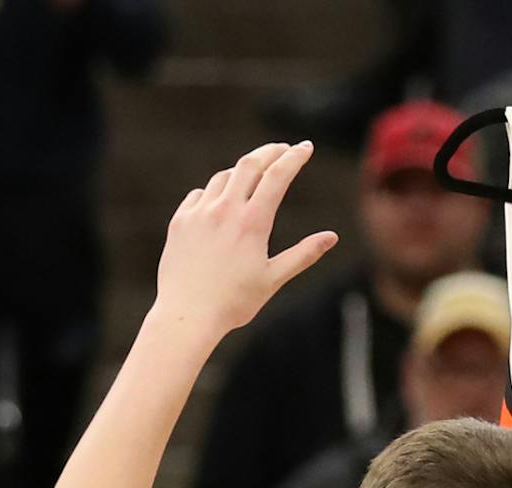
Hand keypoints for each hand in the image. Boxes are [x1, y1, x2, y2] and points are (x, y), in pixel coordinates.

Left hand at [155, 141, 337, 339]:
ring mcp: (199, 214)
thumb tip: (332, 237)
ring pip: (224, 177)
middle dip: (270, 151)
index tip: (306, 146)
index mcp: (252, 222)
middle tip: (283, 149)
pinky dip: (214, 191)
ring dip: (242, 170)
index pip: (278, 175)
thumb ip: (303, 255)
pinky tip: (220, 199)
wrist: (186, 316)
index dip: (295, 156)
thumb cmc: (233, 303)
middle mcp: (225, 210)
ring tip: (254, 174)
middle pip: (250, 164)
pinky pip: (199, 195)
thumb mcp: (273, 279)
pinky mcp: (180, 222)